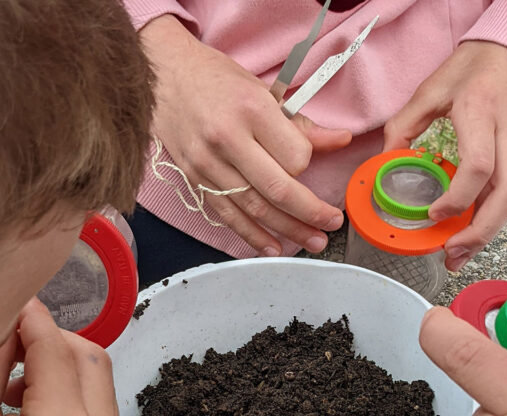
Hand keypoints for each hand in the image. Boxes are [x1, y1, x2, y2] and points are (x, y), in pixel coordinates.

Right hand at [0, 300, 122, 415]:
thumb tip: (6, 317)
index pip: (56, 348)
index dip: (30, 318)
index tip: (7, 301)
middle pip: (91, 359)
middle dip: (52, 341)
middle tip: (8, 345)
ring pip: (100, 385)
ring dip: (64, 369)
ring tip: (14, 384)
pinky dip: (74, 400)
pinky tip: (32, 411)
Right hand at [141, 14, 350, 254]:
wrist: (163, 76)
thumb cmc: (217, 80)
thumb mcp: (262, 92)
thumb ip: (301, 124)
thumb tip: (343, 140)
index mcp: (251, 109)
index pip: (294, 156)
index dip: (306, 165)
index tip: (305, 161)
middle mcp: (228, 138)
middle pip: (278, 189)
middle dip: (310, 213)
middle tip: (332, 224)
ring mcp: (208, 163)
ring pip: (255, 208)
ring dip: (288, 230)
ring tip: (314, 241)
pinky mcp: (195, 179)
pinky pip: (228, 215)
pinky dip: (252, 235)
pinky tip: (273, 248)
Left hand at [384, 41, 506, 270]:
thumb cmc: (475, 66)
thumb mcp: (432, 88)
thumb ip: (404, 126)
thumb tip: (385, 162)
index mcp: (482, 112)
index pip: (479, 166)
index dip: (457, 198)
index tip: (434, 214)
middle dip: (481, 231)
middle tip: (452, 252)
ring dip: (488, 232)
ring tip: (459, 253)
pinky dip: (492, 215)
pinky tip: (471, 230)